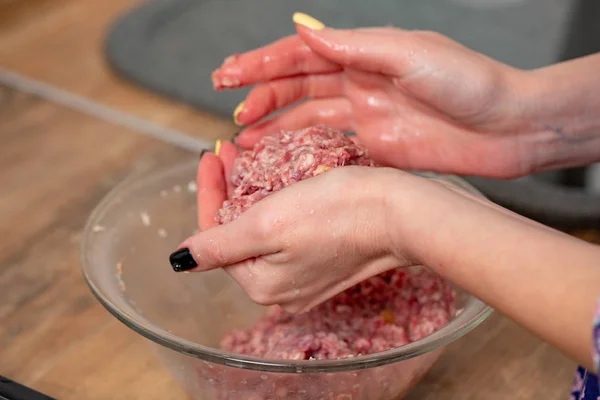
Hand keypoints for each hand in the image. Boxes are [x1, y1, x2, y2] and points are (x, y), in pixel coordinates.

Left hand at [182, 149, 408, 312]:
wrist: (401, 214)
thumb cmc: (338, 213)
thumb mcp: (268, 225)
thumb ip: (219, 245)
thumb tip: (179, 261)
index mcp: (261, 285)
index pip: (215, 236)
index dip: (207, 192)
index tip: (210, 153)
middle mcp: (281, 290)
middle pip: (238, 235)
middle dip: (229, 192)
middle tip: (229, 152)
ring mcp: (306, 278)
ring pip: (263, 233)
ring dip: (252, 196)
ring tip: (249, 160)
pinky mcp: (326, 261)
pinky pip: (288, 235)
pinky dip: (278, 207)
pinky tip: (280, 182)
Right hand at [212, 19, 549, 178]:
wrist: (509, 127)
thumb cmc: (469, 82)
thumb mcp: (409, 54)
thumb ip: (356, 46)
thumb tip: (305, 30)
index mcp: (365, 55)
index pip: (301, 55)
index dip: (262, 63)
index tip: (228, 75)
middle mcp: (360, 83)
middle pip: (297, 86)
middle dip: (261, 94)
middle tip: (232, 109)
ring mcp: (366, 117)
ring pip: (307, 118)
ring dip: (275, 126)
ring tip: (244, 138)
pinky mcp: (376, 148)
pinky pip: (328, 148)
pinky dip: (302, 151)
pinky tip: (280, 159)